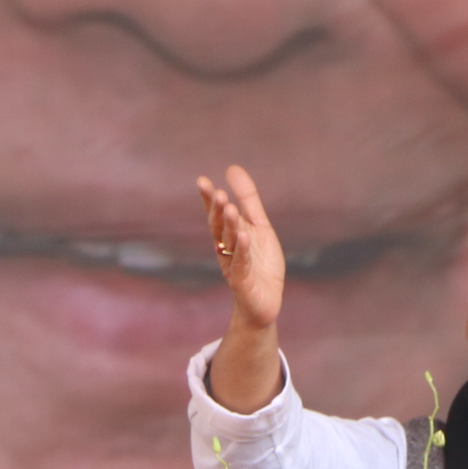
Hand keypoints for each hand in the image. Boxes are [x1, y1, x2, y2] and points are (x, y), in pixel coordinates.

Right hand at [198, 164, 284, 328]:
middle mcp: (226, 248)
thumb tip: (231, 168)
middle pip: (218, 227)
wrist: (265, 300)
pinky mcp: (242, 281)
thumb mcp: (258, 225)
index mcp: (229, 234)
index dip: (208, 199)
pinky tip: (244, 236)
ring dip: (228, 225)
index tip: (202, 181)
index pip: (216, 214)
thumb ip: (247, 200)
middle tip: (217, 193)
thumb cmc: (260, 263)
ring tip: (228, 207)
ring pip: (229, 242)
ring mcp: (233, 264)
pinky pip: (241, 263)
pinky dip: (243, 249)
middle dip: (216, 210)